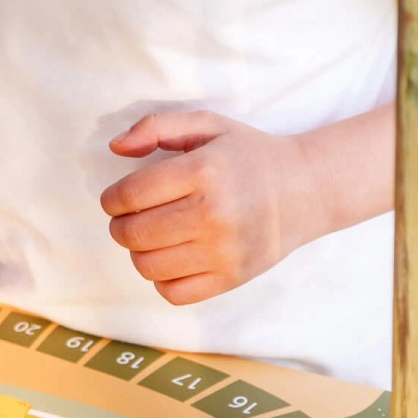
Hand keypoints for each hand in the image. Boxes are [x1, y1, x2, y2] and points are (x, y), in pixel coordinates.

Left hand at [101, 111, 325, 303]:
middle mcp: (213, 214)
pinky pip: (172, 292)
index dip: (111, 199)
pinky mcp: (231, 278)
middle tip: (130, 217)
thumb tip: (115, 148)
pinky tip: (172, 257)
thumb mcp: (207, 124)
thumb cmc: (248, 155)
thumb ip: (156, 127)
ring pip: (147, 266)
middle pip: (133, 234)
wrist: (306, 190)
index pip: (129, 195)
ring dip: (139, 252)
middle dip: (120, 225)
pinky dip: (161, 278)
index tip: (116, 199)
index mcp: (203, 171)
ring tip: (152, 236)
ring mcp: (223, 252)